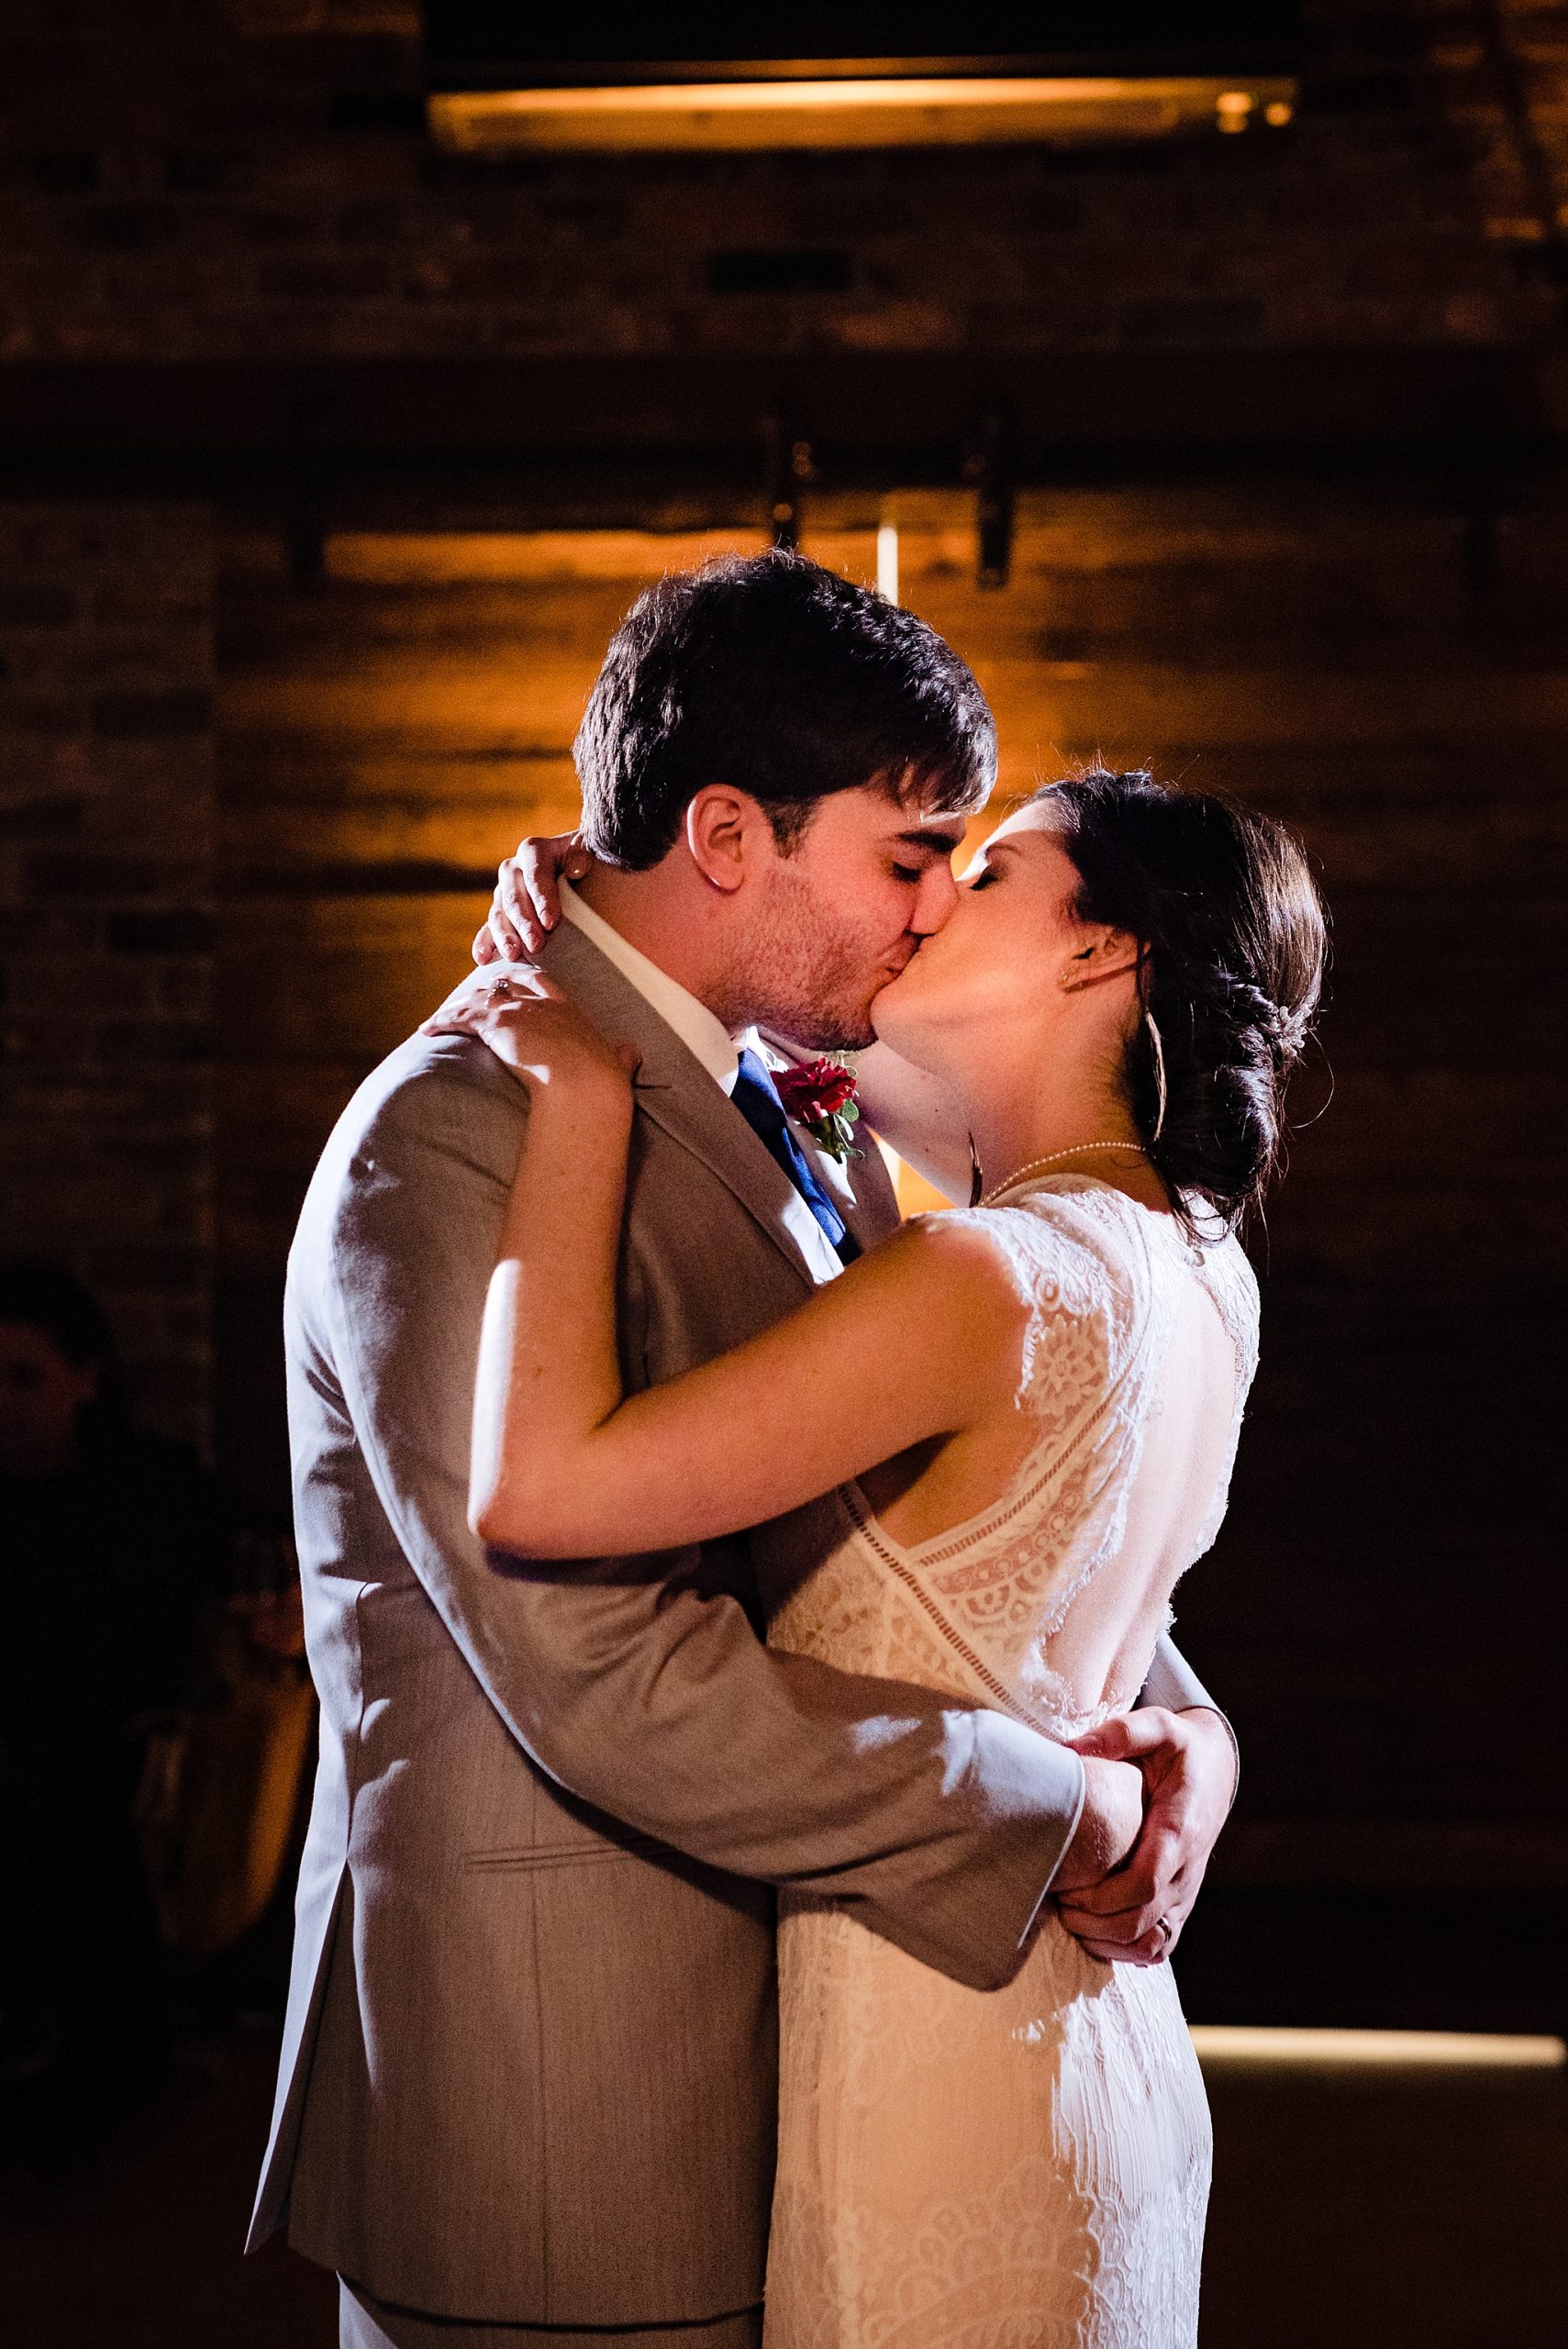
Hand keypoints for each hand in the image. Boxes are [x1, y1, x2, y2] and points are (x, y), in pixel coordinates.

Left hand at [423, 965, 637, 1101]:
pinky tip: (427, 1029)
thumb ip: (623, 1057)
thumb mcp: (617, 1064)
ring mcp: (517, 1010)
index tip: (515, 986)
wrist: (584, 1085)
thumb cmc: (602, 1082)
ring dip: (457, 1008)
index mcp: (569, 1011)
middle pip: (507, 985)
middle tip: (472, 997)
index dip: (527, 984)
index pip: (544, 986)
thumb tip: (633, 1054)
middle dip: (488, 989)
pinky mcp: (495, 1023)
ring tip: (440, 1019)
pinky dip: (441, 1022)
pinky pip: (460, 1017)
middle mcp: (541, 1004)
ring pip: (478, 999)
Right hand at [474, 830, 593, 963]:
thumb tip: (576, 869)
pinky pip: (488, 929)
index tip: (551, 922)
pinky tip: (482, 959)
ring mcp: (504, 893)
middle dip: (524, 923)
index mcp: (533, 851)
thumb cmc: (588, 864)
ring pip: (499, 915)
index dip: (542, 899)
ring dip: (504, 936)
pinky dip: (484, 945)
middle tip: (536, 945)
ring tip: (513, 955)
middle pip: (514, 897)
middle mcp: (513, 870)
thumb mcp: (589, 853)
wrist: (581, 872)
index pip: (535, 874)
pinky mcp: (501, 915)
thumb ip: (583, 857)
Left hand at [1055, 1706, 1234, 1965]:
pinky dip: (1125, 1950)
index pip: (1144, 1884)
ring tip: (1070, 1918)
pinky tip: (1094, 1930)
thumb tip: (1072, 1750)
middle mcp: (1185, 1870)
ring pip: (1149, 1943)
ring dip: (1106, 1942)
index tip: (1066, 1889)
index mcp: (1178, 1832)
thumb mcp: (1158, 1727)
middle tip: (1056, 1904)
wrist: (1215, 1770)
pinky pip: (1158, 1946)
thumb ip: (1120, 1733)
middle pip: (1140, 1922)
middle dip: (1093, 1923)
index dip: (1102, 1898)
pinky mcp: (1180, 1903)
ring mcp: (1185, 1892)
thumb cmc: (1178, 1748)